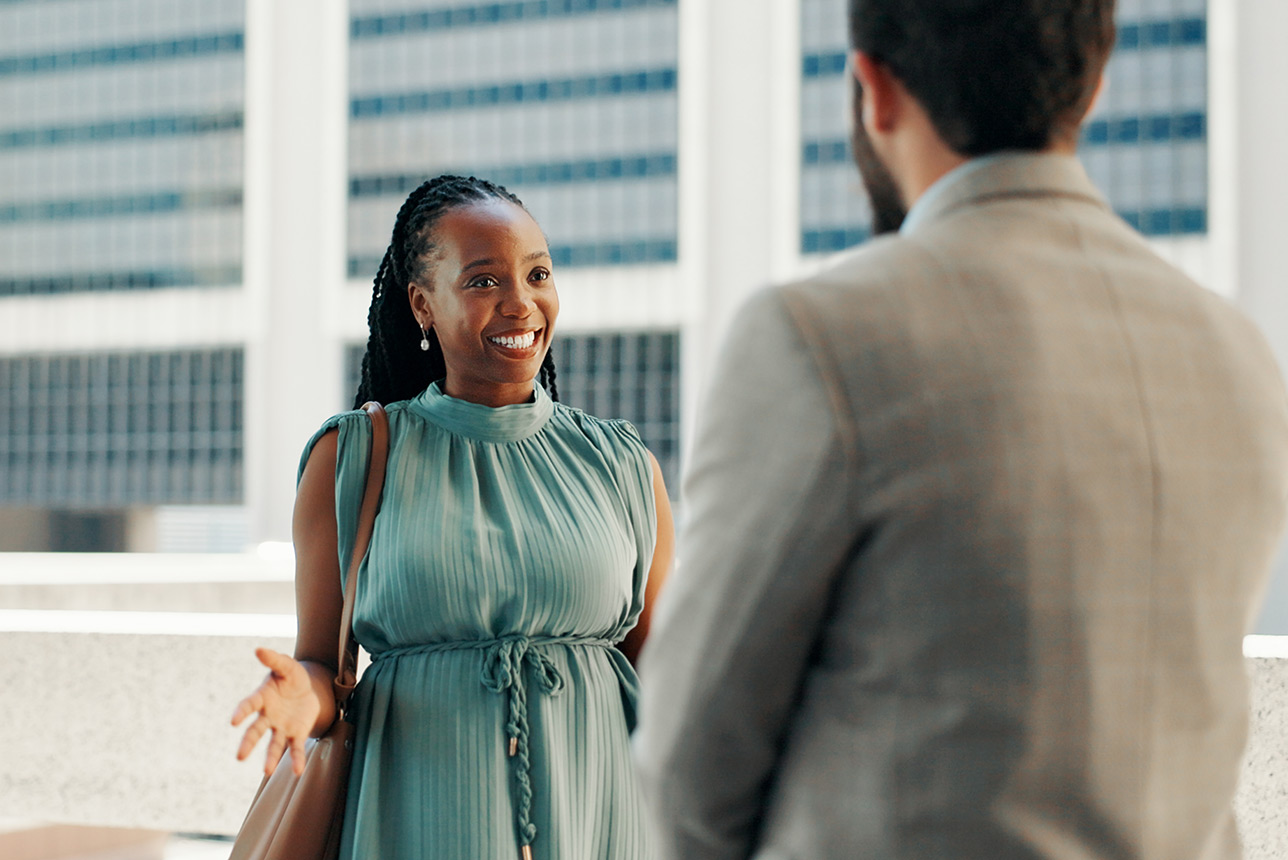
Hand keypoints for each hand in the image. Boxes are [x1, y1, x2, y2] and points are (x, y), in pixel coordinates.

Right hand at [231, 648, 322, 776]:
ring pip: (274, 744)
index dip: (242, 712)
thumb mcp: (287, 666)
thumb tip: (259, 649)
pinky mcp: (296, 734)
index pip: (249, 705)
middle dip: (248, 743)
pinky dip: (296, 759)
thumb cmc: (292, 676)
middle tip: (240, 757)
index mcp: (263, 698)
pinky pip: (295, 748)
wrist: (309, 688)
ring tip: (267, 771)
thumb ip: (274, 659)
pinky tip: (298, 771)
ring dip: (270, 758)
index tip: (233, 721)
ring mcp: (281, 727)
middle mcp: (268, 716)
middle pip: (256, 731)